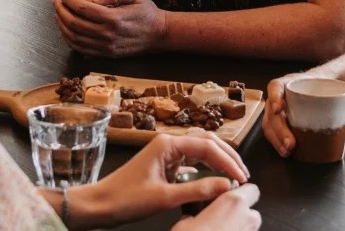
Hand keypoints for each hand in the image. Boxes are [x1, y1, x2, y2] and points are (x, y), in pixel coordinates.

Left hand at [53, 0, 165, 57]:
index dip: (69, 1)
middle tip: (56, 2)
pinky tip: (66, 30)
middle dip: (61, 12)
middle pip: (75, 24)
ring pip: (75, 39)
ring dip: (62, 25)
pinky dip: (69, 40)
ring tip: (58, 14)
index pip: (83, 9)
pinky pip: (81, 49)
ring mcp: (106, 47)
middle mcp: (108, 35)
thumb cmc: (146, 12)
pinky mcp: (106, 55)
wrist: (158, 34)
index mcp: (114, 18)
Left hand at [74, 129, 250, 226]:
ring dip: (218, 160)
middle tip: (243, 174)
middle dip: (227, 156)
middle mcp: (168, 143)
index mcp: (167, 144)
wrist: (101, 204)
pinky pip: (191, 160)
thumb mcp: (164, 198)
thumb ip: (197, 191)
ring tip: (234, 175)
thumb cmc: (126, 199)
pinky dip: (206, 167)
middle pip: (207, 141)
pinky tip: (214, 179)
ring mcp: (166, 152)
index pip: (208, 146)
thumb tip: (227, 186)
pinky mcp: (164, 163)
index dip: (228, 162)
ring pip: (200, 148)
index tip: (242, 179)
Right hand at [260, 73, 344, 157]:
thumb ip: (336, 107)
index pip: (275, 86)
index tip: (279, 109)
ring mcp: (274, 109)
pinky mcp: (277, 120)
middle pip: (271, 112)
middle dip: (280, 130)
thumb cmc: (319, 87)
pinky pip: (271, 132)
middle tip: (291, 143)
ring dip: (277, 140)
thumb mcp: (326, 89)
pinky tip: (285, 151)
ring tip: (287, 151)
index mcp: (287, 83)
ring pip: (269, 125)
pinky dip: (277, 142)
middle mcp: (277, 96)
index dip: (275, 97)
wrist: (316, 84)